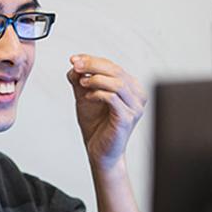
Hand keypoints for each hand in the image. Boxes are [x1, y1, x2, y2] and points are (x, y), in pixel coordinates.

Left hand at [67, 54, 146, 169]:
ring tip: (81, 83)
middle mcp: (137, 95)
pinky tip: (87, 96)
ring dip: (96, 79)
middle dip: (92, 65)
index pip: (112, 66)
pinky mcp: (127, 118)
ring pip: (117, 82)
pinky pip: (113, 98)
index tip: (74, 59)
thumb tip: (75, 65)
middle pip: (116, 70)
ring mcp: (135, 107)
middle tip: (76, 65)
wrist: (100, 152)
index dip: (92, 60)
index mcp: (130, 87)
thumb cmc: (97, 125)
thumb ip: (81, 81)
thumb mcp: (85, 97)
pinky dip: (98, 93)